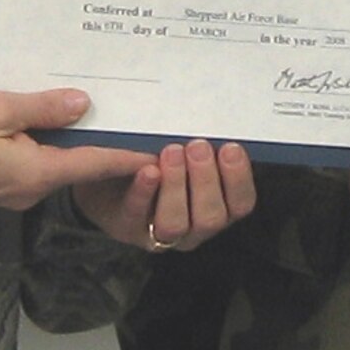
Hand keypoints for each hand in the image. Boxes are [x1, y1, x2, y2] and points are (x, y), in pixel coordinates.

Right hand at [0, 88, 153, 209]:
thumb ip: (43, 107)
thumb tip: (82, 104)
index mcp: (39, 173)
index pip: (96, 164)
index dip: (128, 155)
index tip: (158, 150)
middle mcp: (32, 189)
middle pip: (78, 164)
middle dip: (102, 142)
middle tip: (130, 118)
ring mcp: (14, 191)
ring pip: (54, 163)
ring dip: (72, 141)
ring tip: (93, 112)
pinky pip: (32, 163)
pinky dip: (46, 144)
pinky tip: (46, 122)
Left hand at [73, 138, 255, 253]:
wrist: (109, 173)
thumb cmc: (157, 154)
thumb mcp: (184, 146)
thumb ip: (200, 143)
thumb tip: (215, 116)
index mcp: (218, 205)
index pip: (240, 203)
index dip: (239, 178)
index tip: (230, 147)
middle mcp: (195, 226)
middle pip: (211, 218)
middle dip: (206, 180)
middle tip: (197, 146)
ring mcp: (161, 233)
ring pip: (176, 224)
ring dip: (176, 187)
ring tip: (171, 152)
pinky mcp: (128, 229)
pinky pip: (136, 216)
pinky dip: (144, 193)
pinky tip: (147, 171)